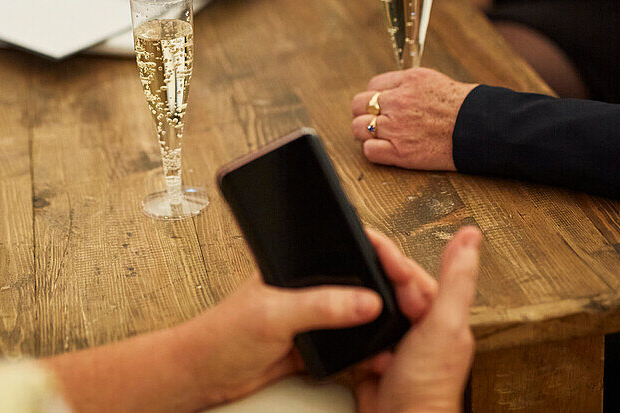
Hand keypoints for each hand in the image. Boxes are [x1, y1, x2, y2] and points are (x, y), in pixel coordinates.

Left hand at [183, 229, 437, 405]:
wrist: (204, 376)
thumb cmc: (220, 333)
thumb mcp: (273, 314)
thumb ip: (320, 305)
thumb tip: (366, 301)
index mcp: (297, 263)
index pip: (347, 244)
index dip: (379, 251)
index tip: (401, 267)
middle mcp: (309, 284)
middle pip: (363, 277)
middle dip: (393, 286)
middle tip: (415, 300)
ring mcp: (314, 313)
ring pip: (362, 310)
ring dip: (386, 319)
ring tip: (408, 326)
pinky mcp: (314, 342)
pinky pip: (353, 343)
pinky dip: (371, 350)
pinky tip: (382, 355)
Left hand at [351, 68, 476, 169]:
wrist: (482, 129)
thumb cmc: (466, 108)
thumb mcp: (435, 82)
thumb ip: (409, 85)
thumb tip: (394, 91)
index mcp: (407, 81)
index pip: (373, 84)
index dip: (376, 96)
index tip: (381, 104)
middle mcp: (398, 101)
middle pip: (359, 104)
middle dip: (365, 112)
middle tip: (375, 119)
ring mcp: (396, 127)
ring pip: (358, 127)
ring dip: (366, 132)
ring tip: (379, 136)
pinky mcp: (400, 152)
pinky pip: (369, 151)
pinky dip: (374, 151)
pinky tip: (386, 149)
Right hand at [355, 226, 481, 412]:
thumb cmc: (430, 387)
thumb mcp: (445, 325)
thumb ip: (456, 280)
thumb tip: (471, 237)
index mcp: (441, 312)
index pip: (411, 272)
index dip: (389, 255)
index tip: (370, 238)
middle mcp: (420, 324)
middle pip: (389, 286)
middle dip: (373, 277)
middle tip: (356, 261)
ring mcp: (397, 341)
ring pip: (372, 307)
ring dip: (362, 303)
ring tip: (353, 294)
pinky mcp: (375, 356)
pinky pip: (358, 332)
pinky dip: (353, 330)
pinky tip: (355, 331)